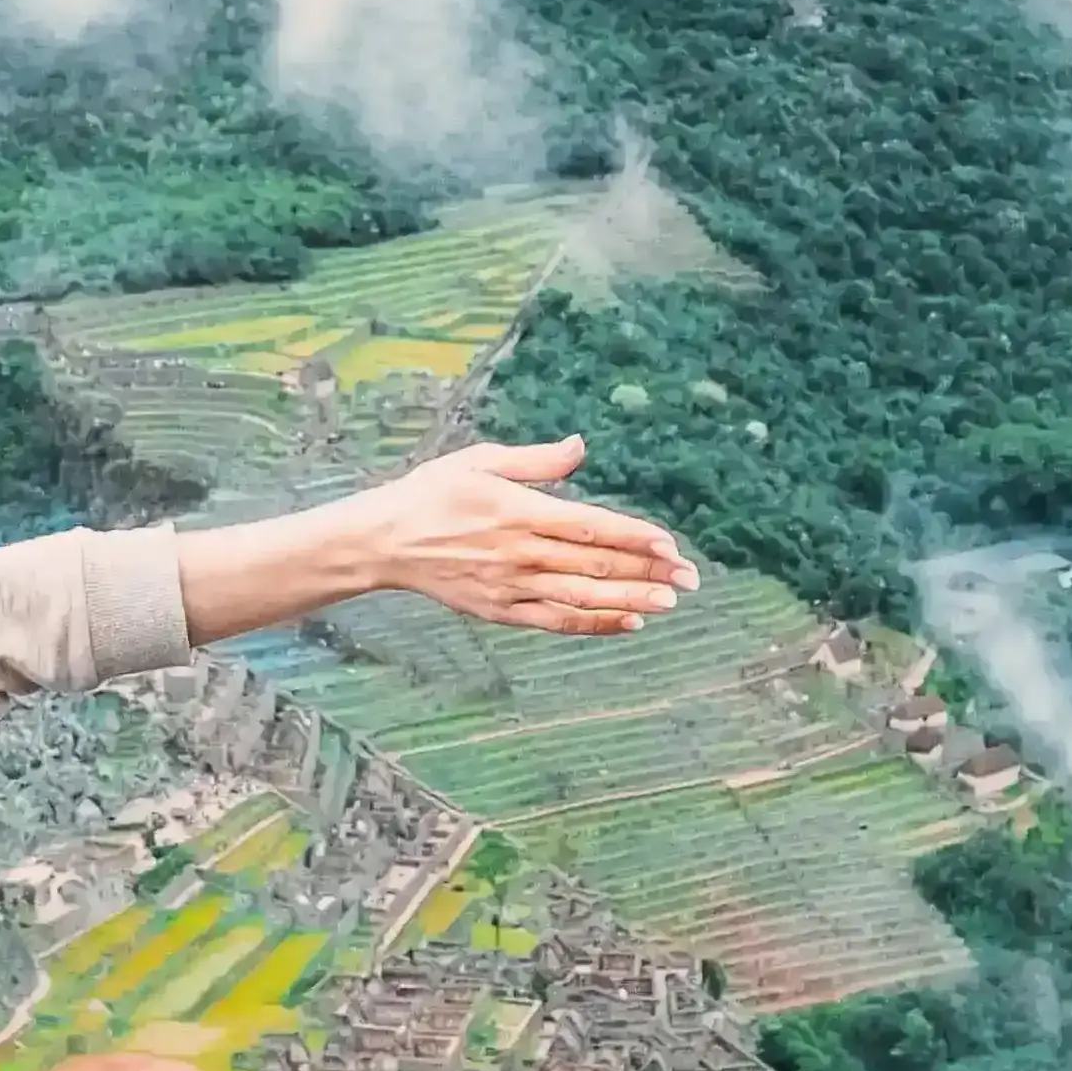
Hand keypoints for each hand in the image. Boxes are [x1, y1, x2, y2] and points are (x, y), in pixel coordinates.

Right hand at [335, 436, 694, 633]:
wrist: (382, 542)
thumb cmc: (430, 493)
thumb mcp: (479, 460)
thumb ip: (535, 460)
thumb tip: (580, 447)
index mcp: (519, 511)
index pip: (591, 526)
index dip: (635, 537)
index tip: (671, 544)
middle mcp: (519, 552)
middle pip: (595, 565)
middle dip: (647, 571)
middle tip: (690, 578)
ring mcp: (510, 586)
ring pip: (581, 597)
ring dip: (630, 601)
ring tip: (669, 604)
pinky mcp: (498, 610)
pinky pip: (554, 620)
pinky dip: (592, 623)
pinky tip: (627, 623)